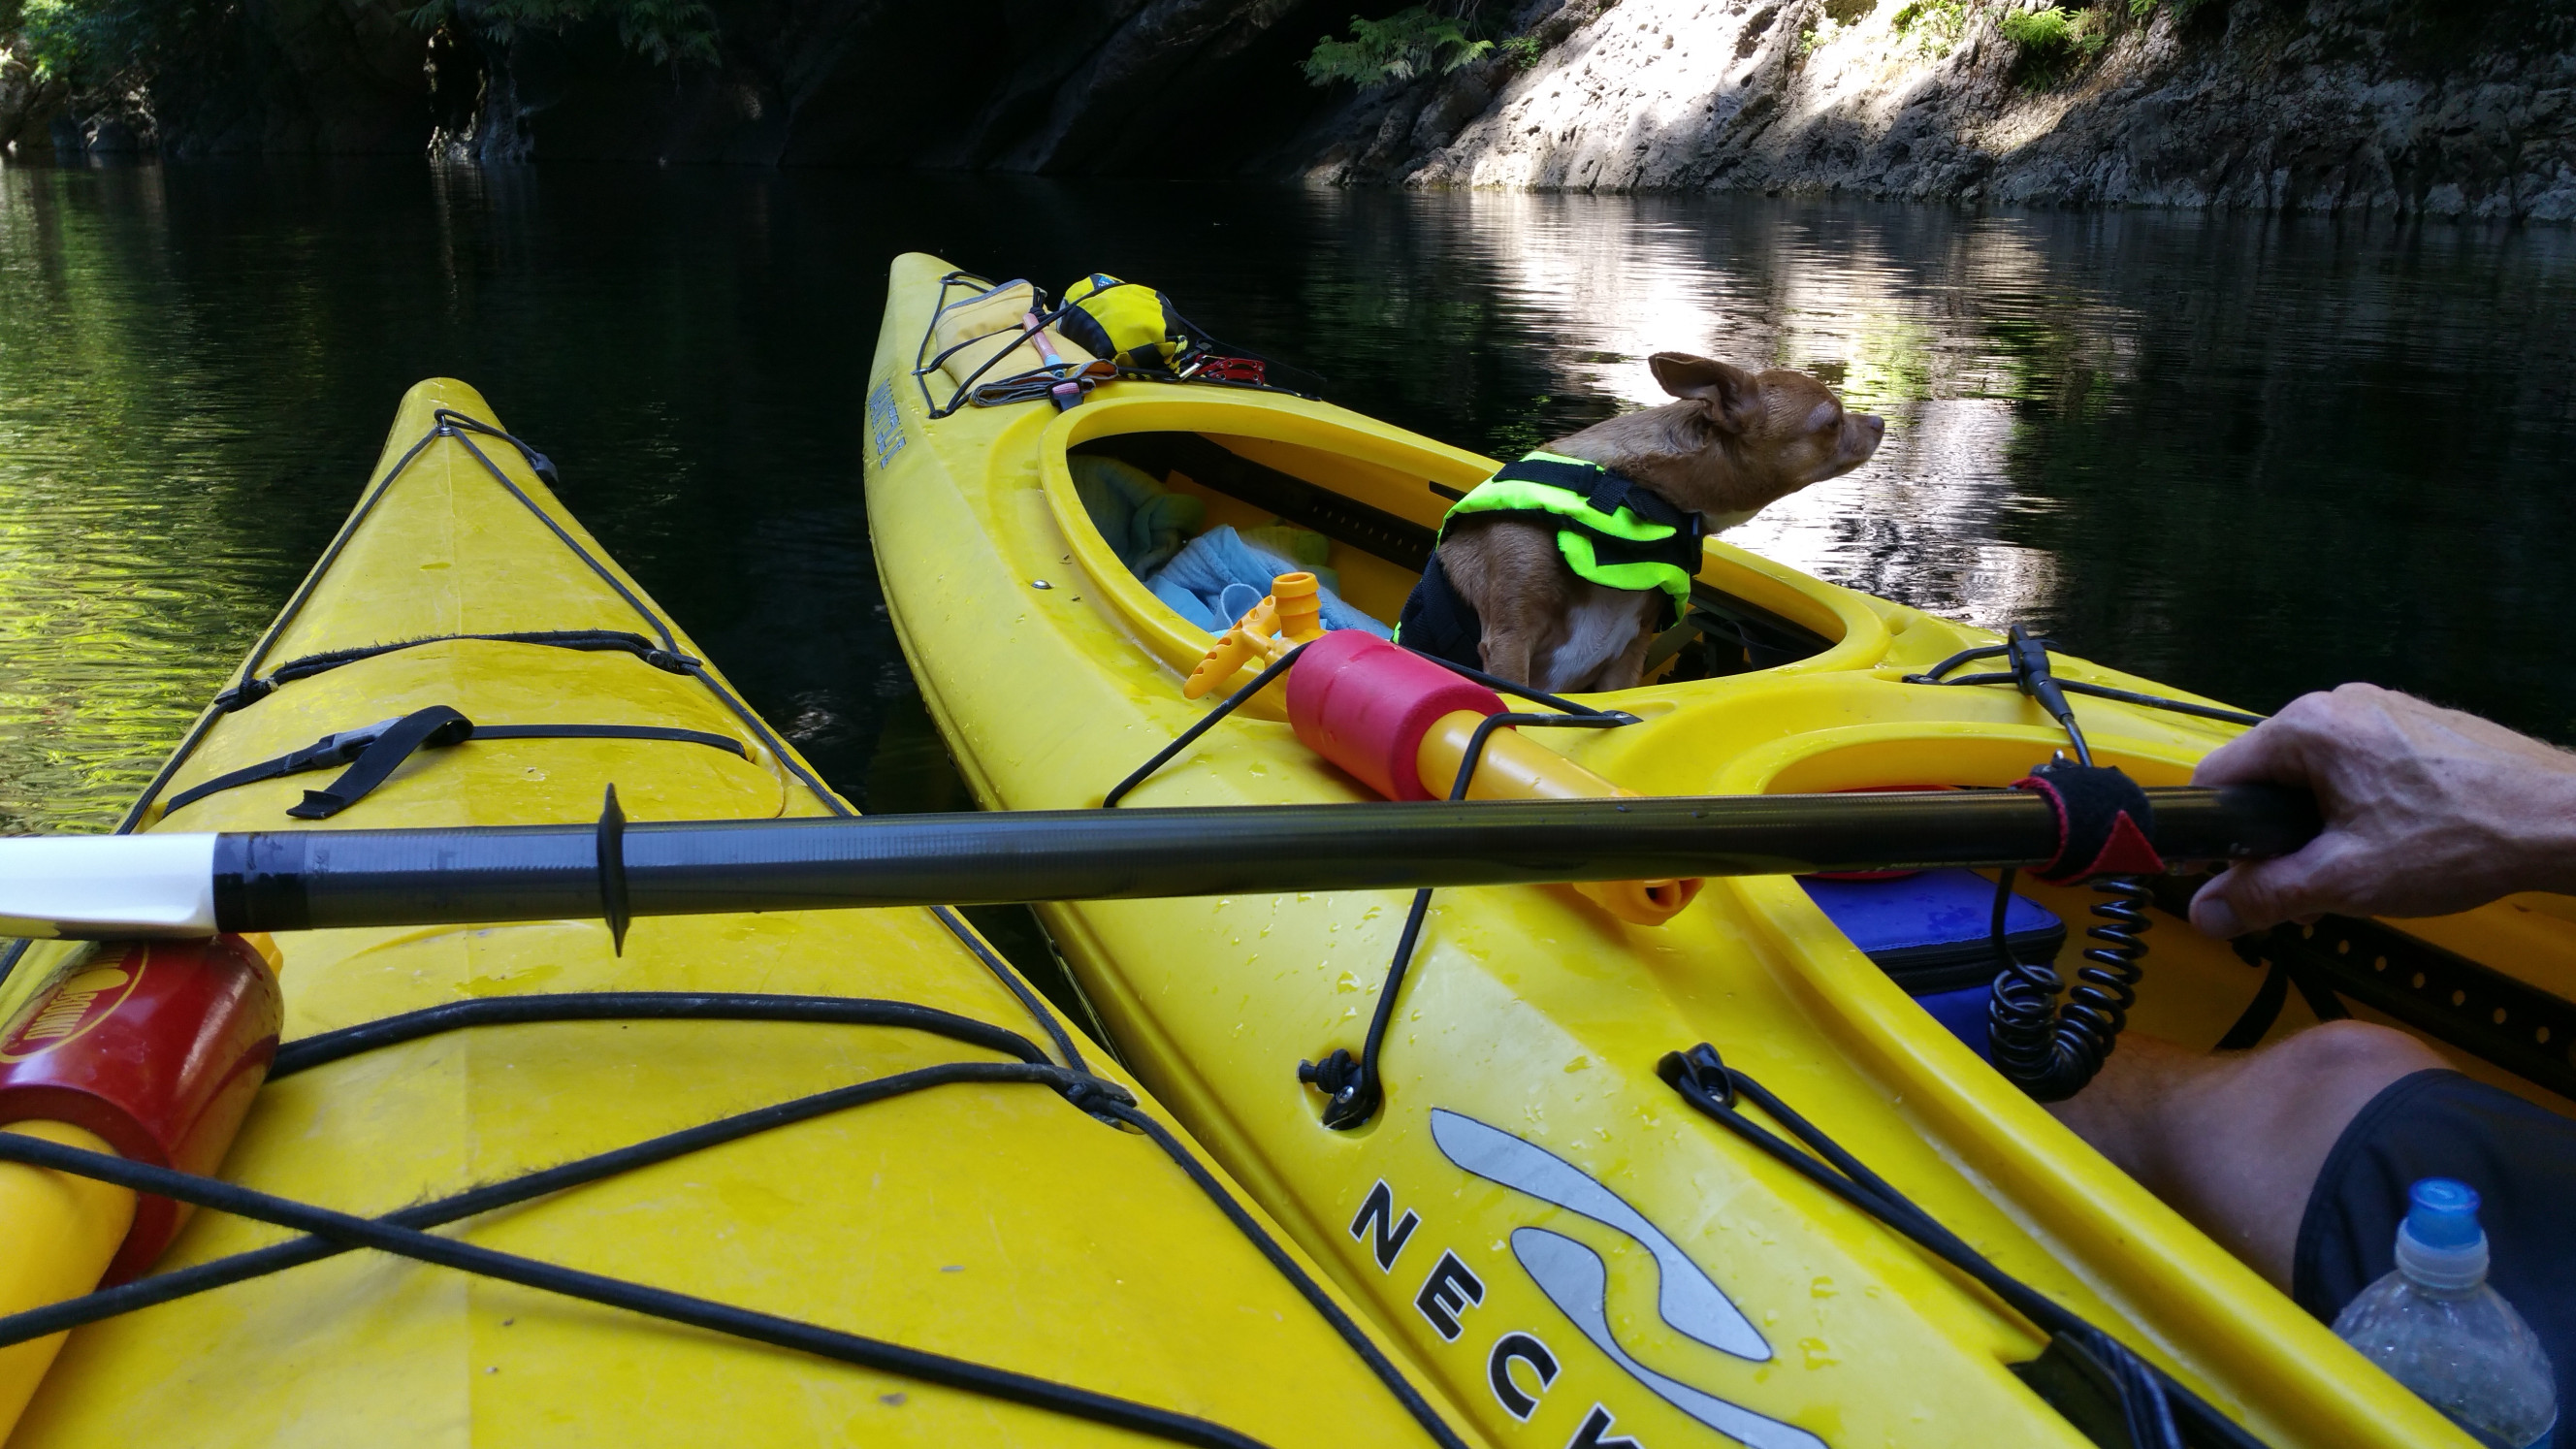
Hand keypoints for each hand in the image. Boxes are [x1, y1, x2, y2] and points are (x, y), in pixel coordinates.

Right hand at [2188, 684, 2575, 936]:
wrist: (2567, 821)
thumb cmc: (2460, 839)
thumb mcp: (2346, 880)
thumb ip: (2264, 896)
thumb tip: (2204, 915)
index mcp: (2307, 725)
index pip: (2217, 777)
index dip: (2212, 834)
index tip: (2225, 878)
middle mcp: (2339, 703)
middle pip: (2268, 778)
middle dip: (2275, 839)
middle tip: (2305, 891)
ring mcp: (2384, 709)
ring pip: (2315, 776)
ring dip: (2318, 829)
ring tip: (2356, 875)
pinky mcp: (2418, 725)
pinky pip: (2359, 768)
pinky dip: (2358, 810)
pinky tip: (2392, 848)